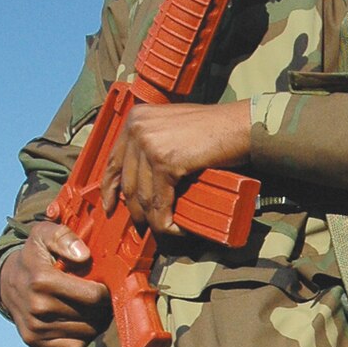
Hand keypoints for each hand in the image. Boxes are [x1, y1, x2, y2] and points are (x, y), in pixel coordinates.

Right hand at [0, 223, 109, 346]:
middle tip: (96, 298)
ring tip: (86, 308)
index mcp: (42, 280)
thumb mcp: (44, 235)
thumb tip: (84, 256)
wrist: (7, 281)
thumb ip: (64, 237)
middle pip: (92, 316)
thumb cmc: (34, 257)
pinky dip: (81, 337)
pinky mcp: (36, 343)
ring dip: (93, 322)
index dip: (104, 292)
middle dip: (101, 307)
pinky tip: (76, 322)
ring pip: (86, 332)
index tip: (102, 286)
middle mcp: (38, 307)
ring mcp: (36, 328)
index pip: (93, 296)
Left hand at [100, 101, 251, 235]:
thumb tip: (141, 175)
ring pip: (143, 197)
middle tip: (143, 224)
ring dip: (153, 219)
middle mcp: (138, 128)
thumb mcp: (171, 127)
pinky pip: (160, 202)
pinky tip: (174, 227)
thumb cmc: (213, 128)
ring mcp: (150, 144)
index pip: (112, 160)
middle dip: (135, 210)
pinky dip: (166, 220)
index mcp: (136, 118)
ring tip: (164, 228)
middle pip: (128, 182)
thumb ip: (152, 143)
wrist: (238, 126)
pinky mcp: (165, 162)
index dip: (109, 188)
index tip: (110, 206)